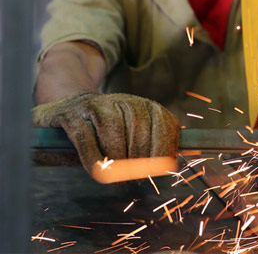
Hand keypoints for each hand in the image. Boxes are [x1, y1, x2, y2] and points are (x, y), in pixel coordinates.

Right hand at [32, 92, 179, 176]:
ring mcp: (96, 104)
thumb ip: (150, 148)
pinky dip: (94, 158)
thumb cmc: (104, 133)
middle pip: (140, 128)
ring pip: (114, 129)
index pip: (163, 122)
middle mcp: (122, 100)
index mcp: (143, 105)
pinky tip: (99, 172)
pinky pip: (86, 137)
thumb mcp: (131, 137)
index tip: (159, 170)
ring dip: (118, 157)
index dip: (163, 148)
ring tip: (118, 178)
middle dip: (140, 158)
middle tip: (136, 179)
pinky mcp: (71, 114)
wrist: (67, 111)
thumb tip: (167, 168)